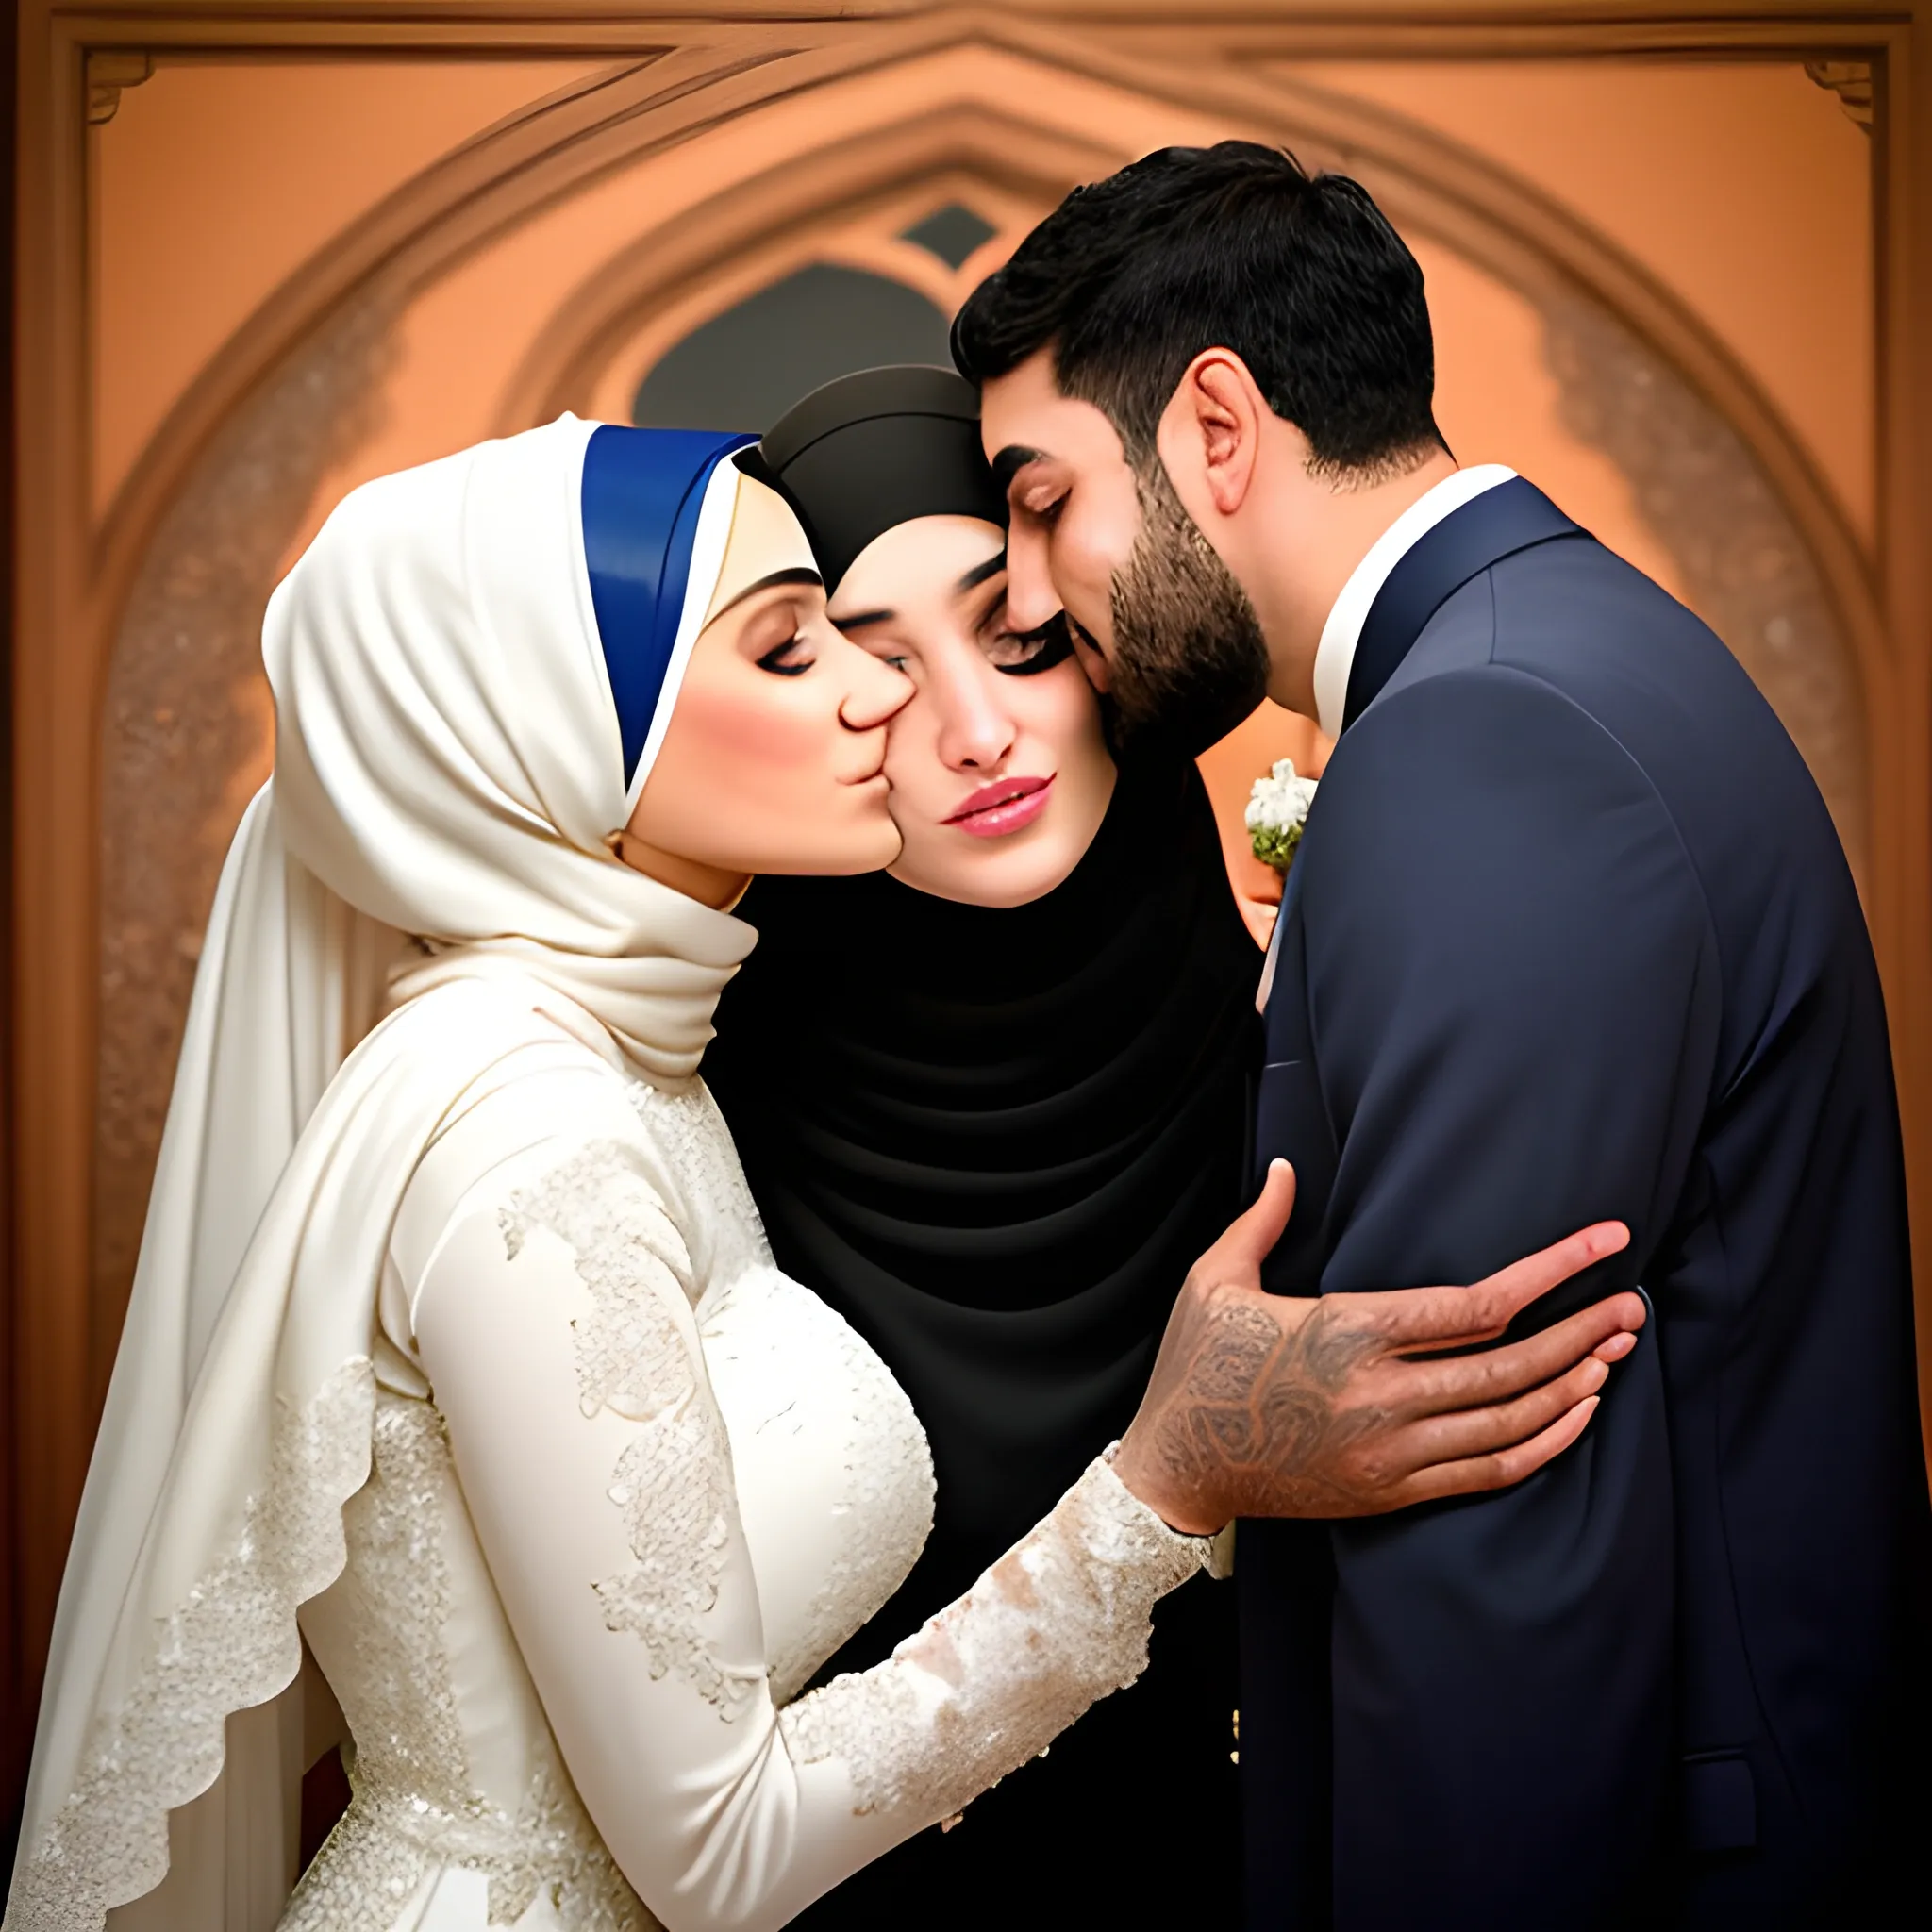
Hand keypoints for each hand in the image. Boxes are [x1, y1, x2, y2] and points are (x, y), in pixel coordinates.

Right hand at [1113, 1161, 1643, 1533]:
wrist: (1176, 1468)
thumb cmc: (1195, 1365)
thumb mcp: (1214, 1280)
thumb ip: (1263, 1220)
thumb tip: (1291, 1166)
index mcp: (1347, 1330)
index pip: (1479, 1302)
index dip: (1554, 1271)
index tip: (1605, 1244)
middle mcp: (1379, 1395)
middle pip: (1514, 1364)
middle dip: (1584, 1331)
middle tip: (1630, 1306)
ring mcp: (1390, 1452)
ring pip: (1513, 1422)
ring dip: (1576, 1385)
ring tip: (1615, 1351)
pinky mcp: (1390, 1492)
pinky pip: (1492, 1473)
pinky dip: (1547, 1444)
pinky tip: (1577, 1414)